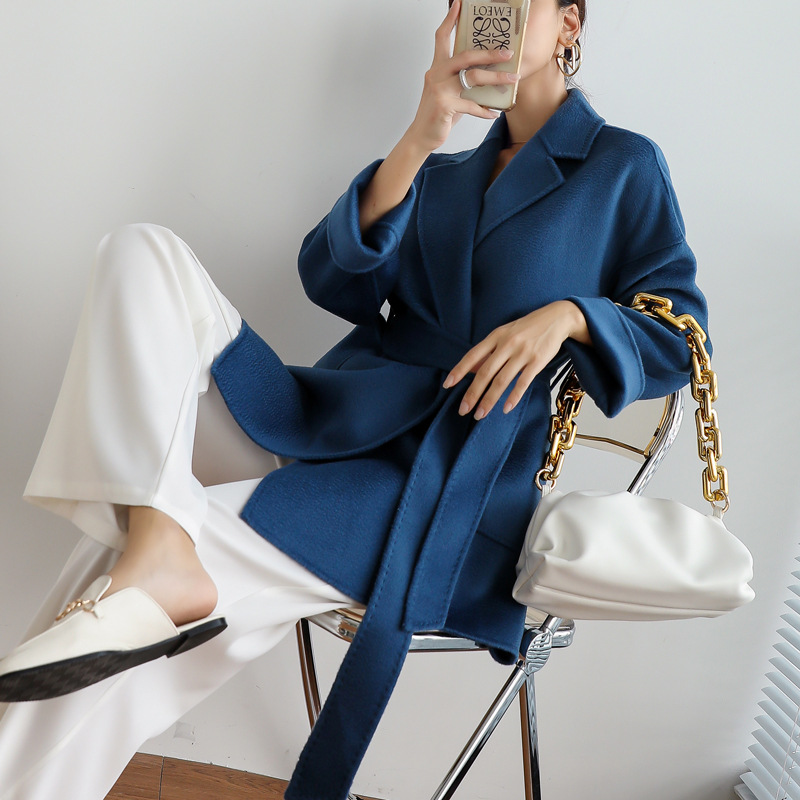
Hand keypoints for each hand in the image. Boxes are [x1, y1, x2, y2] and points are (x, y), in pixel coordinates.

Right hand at [405, 0, 519, 153]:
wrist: (422, 136)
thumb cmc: (438, 114)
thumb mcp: (449, 93)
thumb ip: (462, 82)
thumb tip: (488, 76)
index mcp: (437, 68)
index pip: (441, 38)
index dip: (450, 20)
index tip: (458, 4)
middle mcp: (436, 74)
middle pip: (466, 56)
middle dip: (490, 53)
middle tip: (508, 53)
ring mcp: (440, 89)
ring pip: (473, 78)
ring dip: (496, 78)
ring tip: (511, 80)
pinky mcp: (444, 105)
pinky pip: (471, 105)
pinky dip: (485, 111)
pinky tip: (494, 113)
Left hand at [442, 301, 590, 419]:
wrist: (556, 318)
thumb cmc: (527, 328)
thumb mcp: (504, 334)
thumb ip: (488, 351)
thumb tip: (471, 369)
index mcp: (495, 336)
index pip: (472, 356)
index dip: (459, 371)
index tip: (447, 385)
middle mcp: (507, 344)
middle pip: (485, 372)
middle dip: (472, 393)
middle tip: (463, 409)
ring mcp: (522, 353)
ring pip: (502, 380)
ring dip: (489, 400)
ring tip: (480, 414)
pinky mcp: (537, 361)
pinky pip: (523, 382)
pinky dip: (513, 396)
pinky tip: (505, 408)